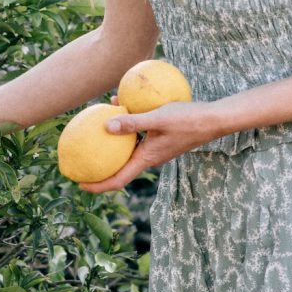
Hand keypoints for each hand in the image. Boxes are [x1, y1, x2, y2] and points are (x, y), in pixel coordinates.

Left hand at [78, 95, 220, 193]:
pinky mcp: (160, 138)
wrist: (214, 119)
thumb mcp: (158, 118)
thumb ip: (132, 122)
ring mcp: (155, 148)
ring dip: (112, 142)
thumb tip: (105, 126)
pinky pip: (136, 137)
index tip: (78, 183)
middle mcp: (149, 157)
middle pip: (119, 168)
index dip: (96, 185)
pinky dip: (125, 129)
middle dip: (99, 166)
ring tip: (94, 127)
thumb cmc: (187, 119)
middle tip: (79, 157)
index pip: (117, 180)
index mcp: (146, 159)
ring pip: (127, 150)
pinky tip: (119, 106)